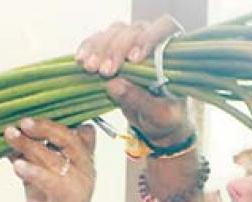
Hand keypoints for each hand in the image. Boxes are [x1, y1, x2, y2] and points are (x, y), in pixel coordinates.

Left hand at [4, 118, 97, 201]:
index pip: (80, 130)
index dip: (60, 119)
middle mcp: (85, 167)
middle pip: (68, 137)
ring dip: (29, 145)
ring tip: (10, 135)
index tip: (36, 109)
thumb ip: (32, 157)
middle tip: (23, 121)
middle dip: (44, 126)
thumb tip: (10, 135)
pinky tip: (17, 166)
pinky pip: (51, 180)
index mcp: (82, 158)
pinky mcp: (69, 199)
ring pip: (53, 157)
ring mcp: (79, 182)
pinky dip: (33, 171)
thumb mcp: (41, 176)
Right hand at [76, 18, 193, 147]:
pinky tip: (80, 60)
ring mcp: (132, 44)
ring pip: (115, 32)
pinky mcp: (113, 51)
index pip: (163, 28)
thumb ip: (139, 100)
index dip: (147, 39)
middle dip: (117, 49)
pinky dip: (88, 48)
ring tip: (90, 68)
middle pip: (134, 30)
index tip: (133, 59)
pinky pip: (98, 41)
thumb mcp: (158, 116)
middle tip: (104, 71)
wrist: (157, 123)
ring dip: (100, 48)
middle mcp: (152, 41)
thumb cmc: (166, 117)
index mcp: (172, 53)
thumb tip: (113, 85)